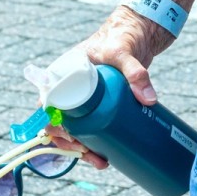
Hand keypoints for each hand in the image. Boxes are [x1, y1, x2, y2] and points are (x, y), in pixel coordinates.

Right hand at [43, 9, 171, 169]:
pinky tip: (103, 157)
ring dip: (82, 149)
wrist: (139, 32)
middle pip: (60, 121)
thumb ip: (135, 72)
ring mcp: (84, 96)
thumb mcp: (124, 52)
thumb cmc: (123, 37)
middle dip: (71, 144)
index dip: (53, 125)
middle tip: (91, 155)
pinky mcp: (99, 103)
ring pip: (75, 128)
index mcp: (62, 72)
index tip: (72, 138)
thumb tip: (148, 100)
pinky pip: (90, 126)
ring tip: (102, 163)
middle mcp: (69, 86)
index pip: (48, 103)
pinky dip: (93, 143)